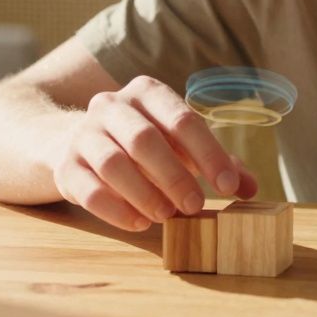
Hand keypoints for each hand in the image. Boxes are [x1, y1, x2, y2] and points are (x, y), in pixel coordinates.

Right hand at [52, 75, 257, 230]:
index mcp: (147, 93)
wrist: (72, 143)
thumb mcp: (180, 146)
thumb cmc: (143, 146)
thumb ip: (217, 163)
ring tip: (167, 216)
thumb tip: (251, 188)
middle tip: (196, 206)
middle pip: (144, 139)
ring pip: (113, 163)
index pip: (182, 119)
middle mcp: (112, 105)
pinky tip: (139, 223)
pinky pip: (87, 189)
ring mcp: (84, 134)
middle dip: (174, 176)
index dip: (208, 153)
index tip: (227, 185)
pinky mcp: (65, 166)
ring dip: (145, 193)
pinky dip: (116, 209)